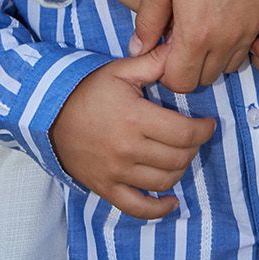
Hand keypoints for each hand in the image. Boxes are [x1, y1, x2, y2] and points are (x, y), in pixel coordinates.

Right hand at [49, 42, 215, 218]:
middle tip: (194, 136)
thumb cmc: (88, 89)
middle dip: (194, 147)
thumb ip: (153, 63)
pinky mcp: (107, 188)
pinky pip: (138, 208)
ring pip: (164, 181)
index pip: (183, 132)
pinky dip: (159, 209)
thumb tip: (179, 50)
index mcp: (135, 118)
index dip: (203, 130)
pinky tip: (171, 201)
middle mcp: (128, 149)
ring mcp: (117, 172)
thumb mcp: (120, 70)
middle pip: (178, 158)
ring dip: (180, 169)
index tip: (209, 124)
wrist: (49, 114)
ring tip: (181, 154)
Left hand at [133, 0, 258, 93]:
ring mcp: (255, 28)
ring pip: (233, 62)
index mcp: (196, 35)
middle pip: (207, 77)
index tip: (166, 48)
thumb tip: (139, 50)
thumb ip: (147, 20)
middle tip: (186, 32)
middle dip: (192, 63)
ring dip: (218, 52)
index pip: (180, 82)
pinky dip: (246, 34)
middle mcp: (228, 40)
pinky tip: (235, 9)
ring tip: (209, 20)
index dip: (168, 70)